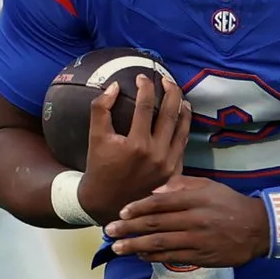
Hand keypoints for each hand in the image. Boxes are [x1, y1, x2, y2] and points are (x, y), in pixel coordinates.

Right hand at [79, 73, 189, 223]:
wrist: (106, 201)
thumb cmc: (100, 167)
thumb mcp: (95, 137)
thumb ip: (101, 108)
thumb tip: (114, 86)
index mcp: (136, 144)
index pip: (145, 106)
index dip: (145, 87)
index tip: (142, 77)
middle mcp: (156, 154)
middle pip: (170, 114)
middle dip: (171, 92)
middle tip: (166, 80)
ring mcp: (168, 164)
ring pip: (182, 129)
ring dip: (183, 109)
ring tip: (180, 96)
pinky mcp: (174, 172)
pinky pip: (182, 144)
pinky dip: (184, 128)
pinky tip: (182, 118)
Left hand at [105, 174, 269, 266]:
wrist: (258, 228)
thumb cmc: (230, 203)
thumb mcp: (209, 186)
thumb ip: (181, 185)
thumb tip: (155, 190)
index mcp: (195, 199)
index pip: (160, 203)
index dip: (138, 208)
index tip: (121, 212)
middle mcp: (194, 219)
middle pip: (155, 224)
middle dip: (129, 228)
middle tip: (109, 231)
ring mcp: (197, 240)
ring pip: (160, 244)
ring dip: (135, 246)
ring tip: (117, 247)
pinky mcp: (201, 257)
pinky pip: (172, 257)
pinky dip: (154, 256)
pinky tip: (140, 255)